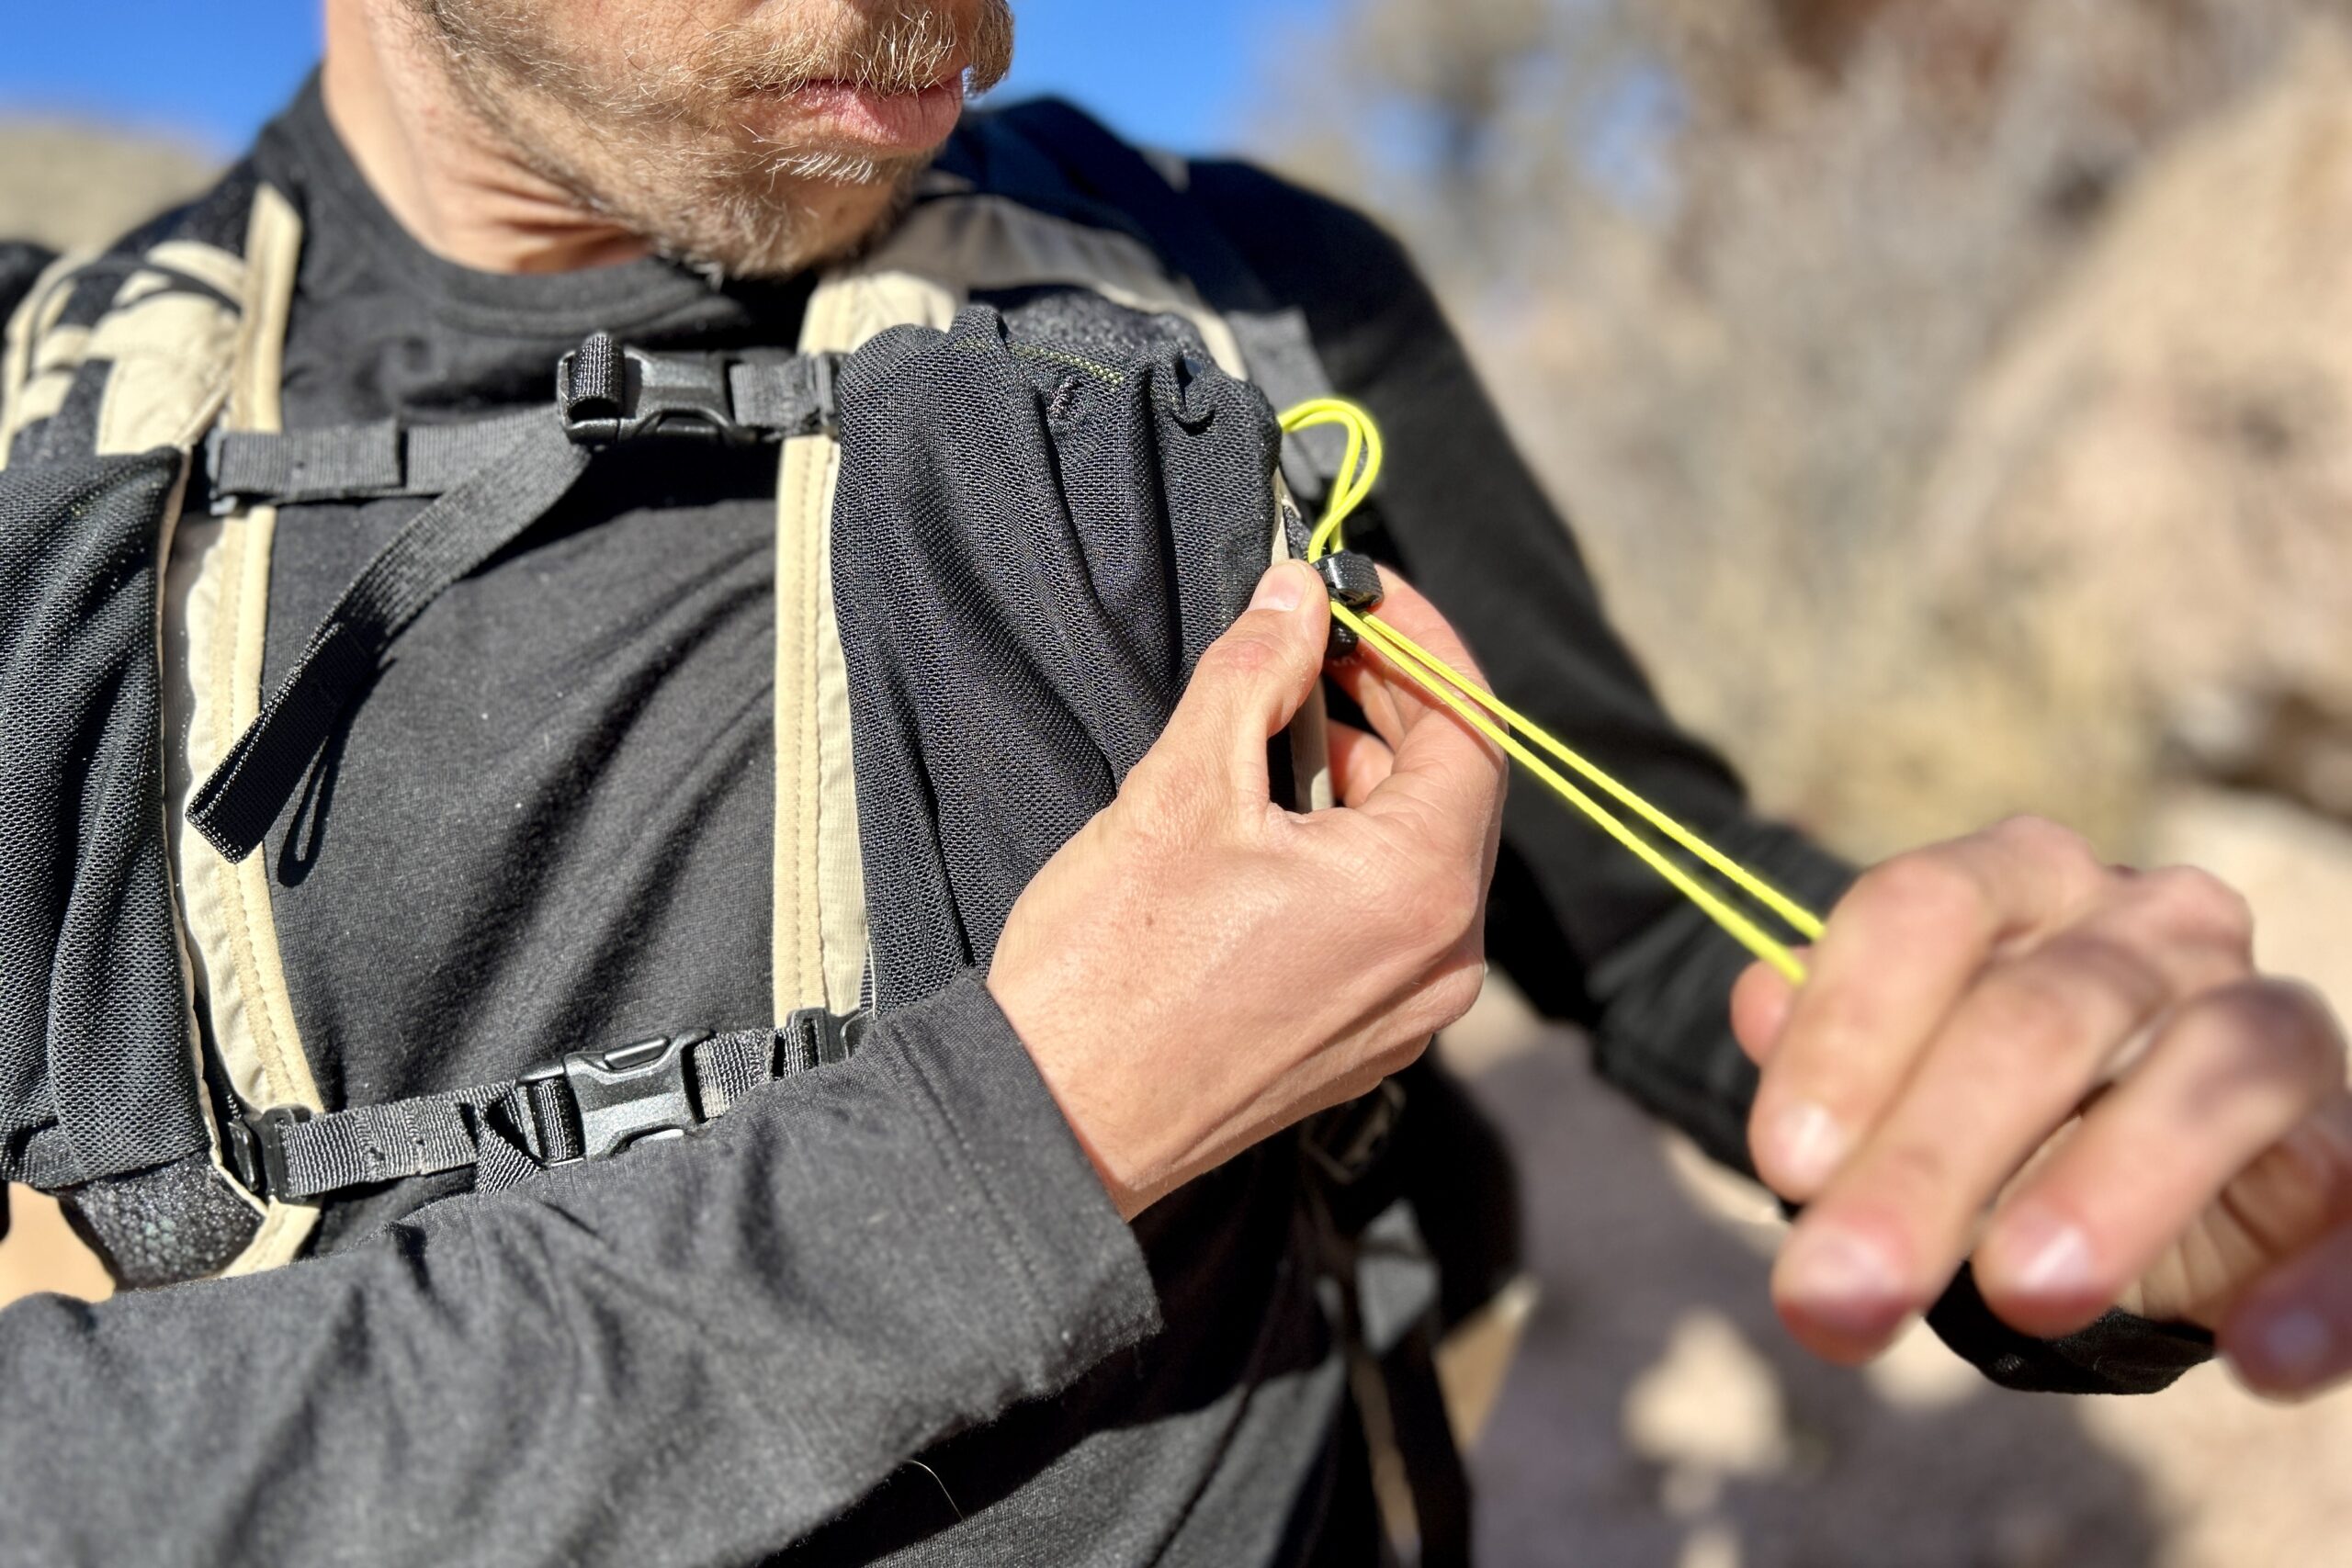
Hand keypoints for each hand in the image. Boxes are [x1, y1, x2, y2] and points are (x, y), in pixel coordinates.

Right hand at [989, 561, 1506, 1218]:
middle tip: (1314, 641)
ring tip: (1278, 724)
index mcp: (1419, 889)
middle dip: (1390, 702)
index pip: (1471, 727)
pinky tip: (1276, 820)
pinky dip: (1353, 849)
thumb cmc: (1112, 968)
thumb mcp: (1183, 789)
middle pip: (1455, 790)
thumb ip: (1257, 671)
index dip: (1420, 641)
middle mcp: (1441, 959)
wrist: (1057, 1122)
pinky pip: (1390, 917)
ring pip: (1421, 855)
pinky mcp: (1363, 1042)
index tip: (1362, 591)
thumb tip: (1297, 596)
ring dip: (1367, 775)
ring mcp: (1408, 1012)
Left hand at [1731, 816, 2351, 1397]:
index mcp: (2020, 880)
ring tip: (2023, 1290)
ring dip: (2114, 1184)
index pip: (1922, 910)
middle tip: (1842, 1290)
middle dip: (1927, 1161)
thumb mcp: (1891, 1076)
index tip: (1783, 1164)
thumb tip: (1756, 999)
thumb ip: (1824, 1048)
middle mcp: (2152, 924)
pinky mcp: (2344, 1141)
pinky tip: (2256, 1359)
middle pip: (2038, 1014)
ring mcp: (2266, 1019)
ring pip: (2213, 1067)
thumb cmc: (1989, 1104)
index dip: (1847, 1032)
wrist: (2145, 1163)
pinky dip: (2319, 1282)